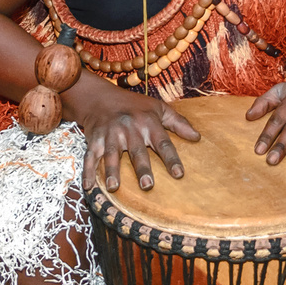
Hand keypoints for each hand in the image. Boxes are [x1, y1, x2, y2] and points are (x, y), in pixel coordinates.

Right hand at [74, 78, 199, 192]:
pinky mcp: (94, 139)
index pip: (163, 143)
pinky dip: (88, 171)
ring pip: (111, 154)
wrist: (100, 97)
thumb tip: (197, 138)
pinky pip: (90, 156)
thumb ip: (178, 123)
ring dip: (112, 171)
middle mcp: (129, 129)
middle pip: (137, 151)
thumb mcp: (158, 108)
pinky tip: (89, 187)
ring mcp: (110, 134)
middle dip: (141, 168)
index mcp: (148, 123)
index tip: (179, 174)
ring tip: (114, 187)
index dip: (171, 159)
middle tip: (147, 185)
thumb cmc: (134, 106)